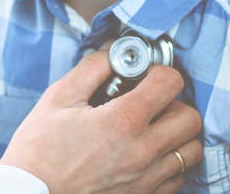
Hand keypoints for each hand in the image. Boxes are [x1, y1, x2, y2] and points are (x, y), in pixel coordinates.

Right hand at [0, 49, 202, 193]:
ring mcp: (145, 180)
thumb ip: (93, 67)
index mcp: (122, 121)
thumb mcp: (60, 97)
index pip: (170, 84)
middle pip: (191, 119)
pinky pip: (177, 178)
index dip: (159, 71)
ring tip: (153, 127)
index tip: (145, 73)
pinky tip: (146, 153)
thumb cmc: (39, 148)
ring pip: (191, 151)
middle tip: (151, 99)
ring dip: (178, 133)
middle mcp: (142, 152)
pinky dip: (169, 162)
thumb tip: (114, 50)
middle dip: (175, 101)